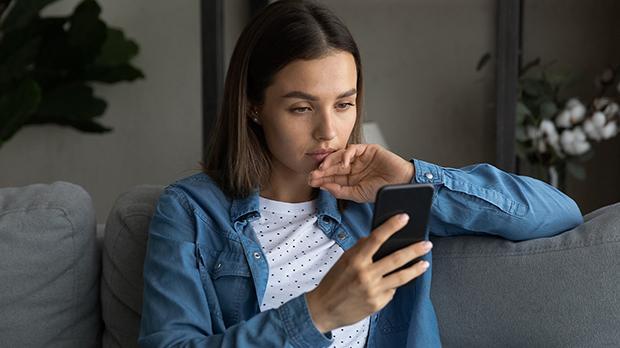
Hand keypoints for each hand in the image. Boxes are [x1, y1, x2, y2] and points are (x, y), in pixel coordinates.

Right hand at [305, 213, 432, 332]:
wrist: (324, 310)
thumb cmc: (333, 282)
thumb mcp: (343, 261)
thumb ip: (359, 249)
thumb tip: (373, 238)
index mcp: (355, 260)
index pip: (376, 238)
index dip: (391, 226)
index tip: (404, 217)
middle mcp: (366, 275)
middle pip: (396, 258)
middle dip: (414, 249)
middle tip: (427, 244)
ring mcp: (373, 291)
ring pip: (401, 277)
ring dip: (415, 269)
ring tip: (424, 262)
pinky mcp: (377, 304)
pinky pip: (391, 290)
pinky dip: (393, 285)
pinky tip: (395, 281)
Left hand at [307, 144, 414, 202]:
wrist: (402, 185)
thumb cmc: (383, 190)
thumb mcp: (357, 194)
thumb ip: (340, 191)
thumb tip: (323, 186)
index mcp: (351, 178)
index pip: (332, 177)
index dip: (321, 178)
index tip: (311, 181)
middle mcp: (354, 167)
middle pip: (333, 166)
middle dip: (322, 170)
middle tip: (312, 174)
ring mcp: (360, 158)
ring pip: (340, 156)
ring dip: (330, 161)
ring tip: (323, 168)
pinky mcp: (368, 150)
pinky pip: (353, 149)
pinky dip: (346, 154)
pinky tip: (343, 162)